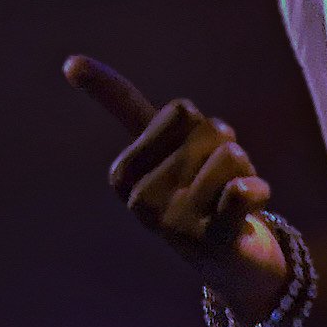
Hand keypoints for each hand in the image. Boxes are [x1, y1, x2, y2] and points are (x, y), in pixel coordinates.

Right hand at [63, 55, 289, 326]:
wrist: (238, 266)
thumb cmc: (200, 193)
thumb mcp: (162, 148)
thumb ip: (123, 106)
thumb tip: (68, 60)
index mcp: (123, 176)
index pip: (179, 112)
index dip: (202, 130)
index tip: (194, 164)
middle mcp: (141, 203)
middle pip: (210, 130)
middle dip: (226, 151)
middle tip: (219, 188)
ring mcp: (175, 225)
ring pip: (231, 155)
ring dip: (246, 173)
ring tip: (233, 204)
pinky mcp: (212, 243)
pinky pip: (242, 191)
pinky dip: (257, 191)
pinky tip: (247, 212)